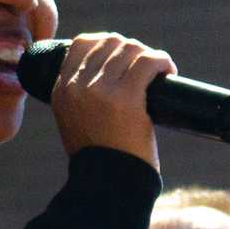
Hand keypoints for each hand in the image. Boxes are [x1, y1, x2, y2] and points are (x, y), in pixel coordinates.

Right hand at [48, 31, 173, 170]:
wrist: (107, 186)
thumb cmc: (99, 160)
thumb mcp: (75, 124)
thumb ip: (81, 99)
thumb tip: (109, 76)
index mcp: (61, 90)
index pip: (82, 44)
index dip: (107, 43)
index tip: (123, 57)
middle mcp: (77, 86)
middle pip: (110, 42)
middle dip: (131, 49)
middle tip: (145, 68)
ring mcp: (101, 91)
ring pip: (130, 49)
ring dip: (148, 55)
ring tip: (158, 70)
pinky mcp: (126, 98)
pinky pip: (148, 61)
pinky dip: (162, 61)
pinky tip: (168, 70)